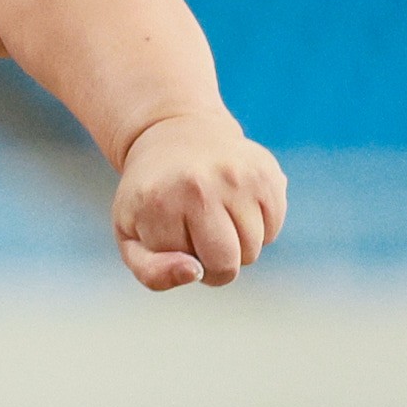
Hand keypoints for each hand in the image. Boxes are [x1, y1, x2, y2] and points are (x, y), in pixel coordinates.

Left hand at [111, 111, 286, 291]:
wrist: (175, 133)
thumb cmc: (151, 197)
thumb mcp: (132, 238)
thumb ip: (152, 273)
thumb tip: (195, 273)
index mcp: (160, 205)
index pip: (194, 270)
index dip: (185, 262)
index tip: (172, 234)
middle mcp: (200, 186)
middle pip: (228, 265)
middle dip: (215, 264)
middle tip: (199, 236)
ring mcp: (237, 176)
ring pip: (254, 249)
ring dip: (238, 245)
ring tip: (215, 216)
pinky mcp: (265, 171)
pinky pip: (274, 227)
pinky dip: (259, 227)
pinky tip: (236, 205)